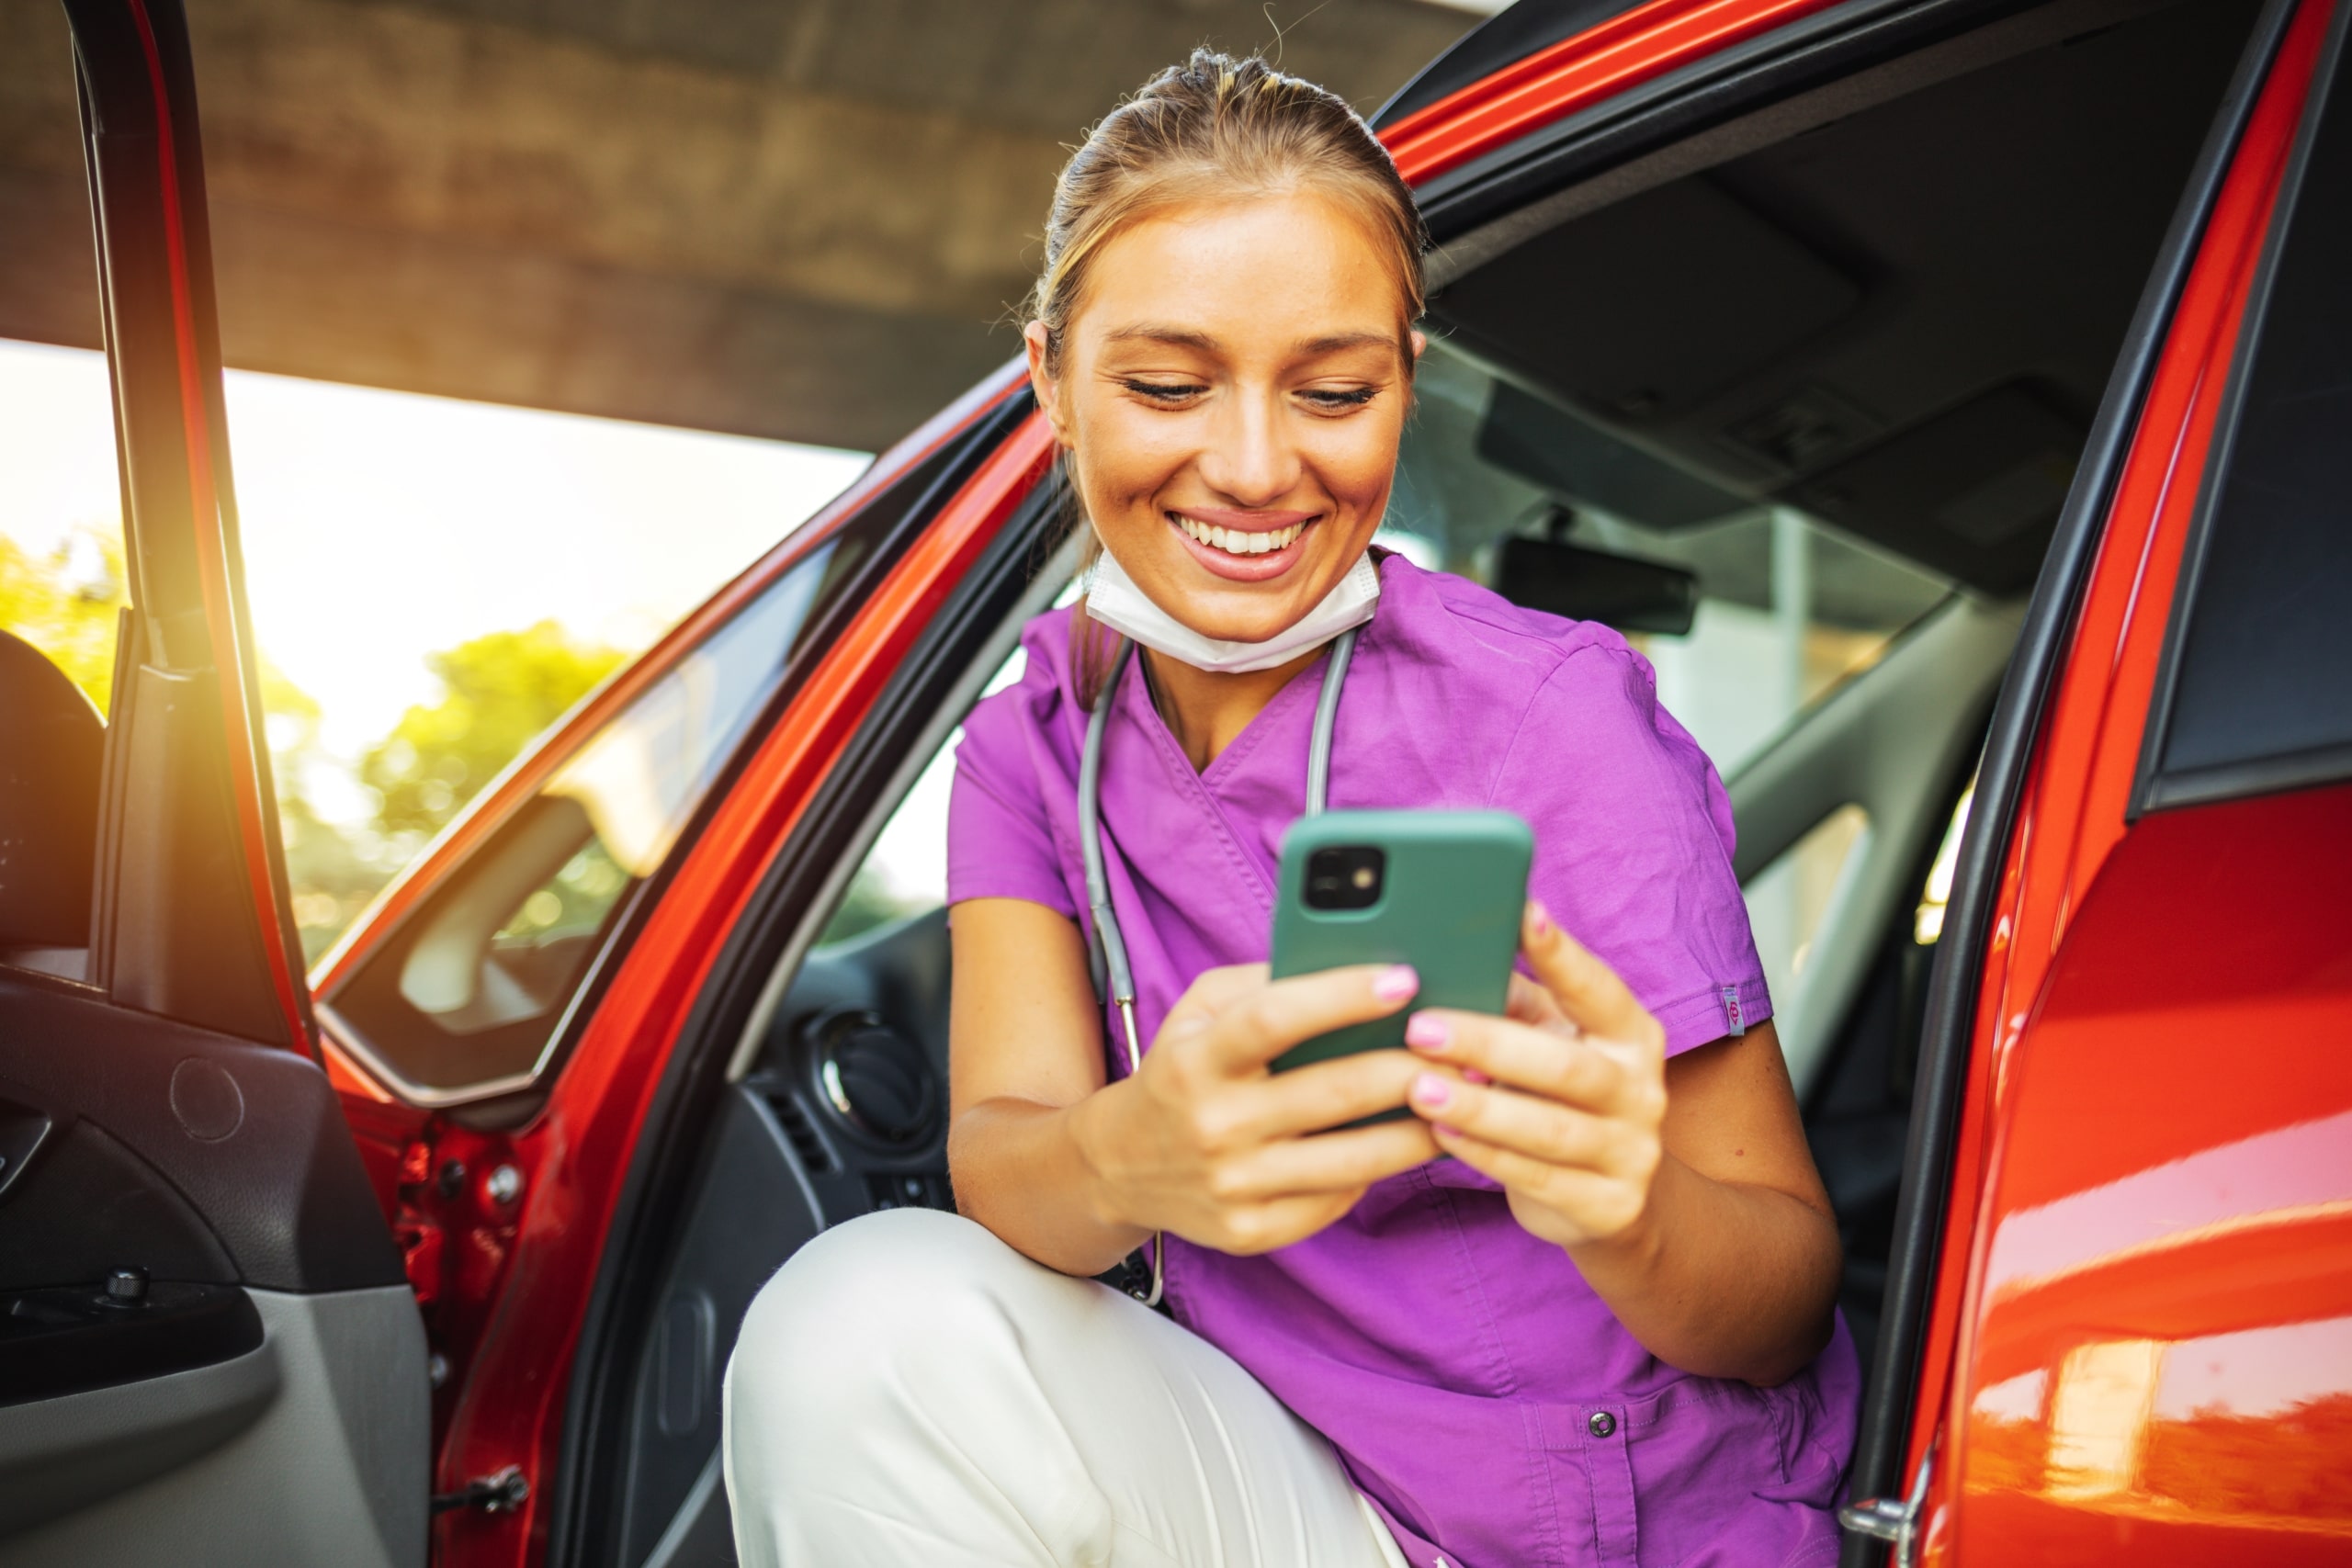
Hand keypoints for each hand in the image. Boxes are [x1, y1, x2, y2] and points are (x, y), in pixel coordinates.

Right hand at [1070, 962, 1441, 1254]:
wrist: (1121, 1165)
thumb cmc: (1182, 1070)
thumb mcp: (1201, 1011)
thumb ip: (1266, 982)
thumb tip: (1353, 961)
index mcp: (1198, 1060)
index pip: (1276, 1019)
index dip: (1343, 996)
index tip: (1404, 978)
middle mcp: (1214, 1125)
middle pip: (1333, 1093)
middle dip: (1410, 1068)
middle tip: (1465, 1049)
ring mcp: (1233, 1186)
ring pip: (1353, 1159)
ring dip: (1420, 1127)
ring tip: (1464, 1099)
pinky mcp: (1252, 1232)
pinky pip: (1337, 1199)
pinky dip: (1380, 1170)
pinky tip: (1412, 1144)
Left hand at [1401, 902, 1667, 1249]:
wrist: (1613, 1199)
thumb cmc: (1561, 1097)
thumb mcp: (1550, 1042)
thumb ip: (1513, 1004)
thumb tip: (1453, 957)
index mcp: (1632, 1035)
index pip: (1599, 990)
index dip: (1563, 955)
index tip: (1523, 913)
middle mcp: (1644, 1090)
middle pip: (1566, 1065)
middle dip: (1489, 1044)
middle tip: (1421, 1028)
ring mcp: (1633, 1152)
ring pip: (1550, 1128)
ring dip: (1478, 1107)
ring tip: (1418, 1088)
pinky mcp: (1610, 1206)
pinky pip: (1538, 1177)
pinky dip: (1485, 1154)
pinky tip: (1440, 1133)